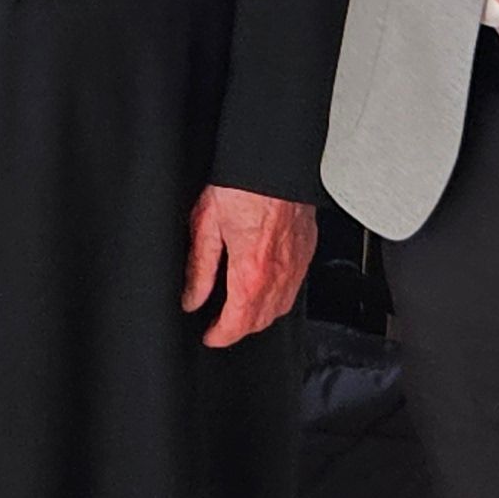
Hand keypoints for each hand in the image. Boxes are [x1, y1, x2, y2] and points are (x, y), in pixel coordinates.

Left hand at [183, 186, 315, 346]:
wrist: (274, 160)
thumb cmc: (241, 185)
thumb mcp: (206, 224)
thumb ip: (199, 268)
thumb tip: (192, 298)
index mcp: (251, 271)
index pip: (238, 323)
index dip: (220, 336)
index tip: (209, 337)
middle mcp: (279, 274)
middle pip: (261, 321)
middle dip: (238, 329)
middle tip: (219, 324)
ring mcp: (296, 264)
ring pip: (281, 308)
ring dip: (259, 315)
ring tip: (240, 309)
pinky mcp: (306, 251)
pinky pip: (294, 287)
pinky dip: (278, 296)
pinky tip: (264, 286)